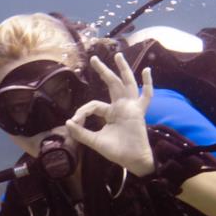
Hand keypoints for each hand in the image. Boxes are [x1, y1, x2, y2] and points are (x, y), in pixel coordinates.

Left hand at [66, 52, 155, 176]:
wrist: (132, 160)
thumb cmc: (116, 151)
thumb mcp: (94, 141)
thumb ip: (81, 133)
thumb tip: (67, 123)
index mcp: (110, 112)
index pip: (94, 104)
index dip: (83, 111)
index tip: (75, 121)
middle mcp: (120, 106)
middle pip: (111, 84)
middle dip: (103, 70)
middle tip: (94, 58)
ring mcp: (130, 107)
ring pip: (127, 83)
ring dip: (123, 69)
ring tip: (118, 55)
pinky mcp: (138, 112)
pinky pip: (146, 96)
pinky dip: (148, 84)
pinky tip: (147, 71)